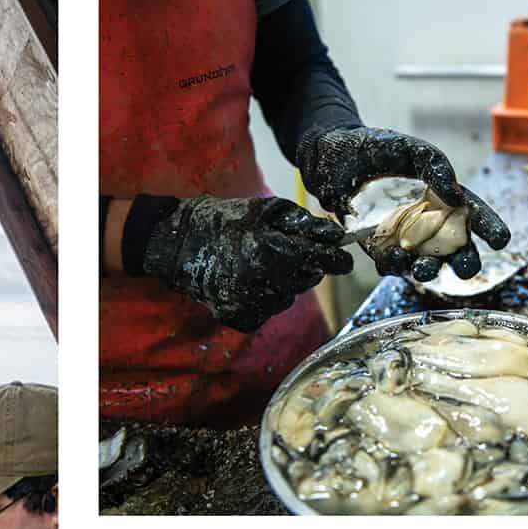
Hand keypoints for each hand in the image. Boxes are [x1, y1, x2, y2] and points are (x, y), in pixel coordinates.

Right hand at [142, 196, 352, 332]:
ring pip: (288, 299)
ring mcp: (249, 303)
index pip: (319, 260)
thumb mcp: (266, 211)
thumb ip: (303, 223)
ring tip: (261, 267)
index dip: (337, 260)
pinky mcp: (239, 317)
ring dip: (284, 285)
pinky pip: (267, 312)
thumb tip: (335, 236)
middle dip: (305, 268)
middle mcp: (262, 281)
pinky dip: (264, 300)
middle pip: (306, 281)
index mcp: (271, 251)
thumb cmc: (227, 222)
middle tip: (286, 254)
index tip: (345, 261)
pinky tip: (248, 283)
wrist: (182, 245)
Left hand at [297, 126, 509, 280]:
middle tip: (466, 266)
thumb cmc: (378, 149)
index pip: (473, 214)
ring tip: (425, 267)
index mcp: (444, 197)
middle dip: (464, 261)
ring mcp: (404, 237)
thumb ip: (437, 167)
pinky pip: (390, 263)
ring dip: (428, 269)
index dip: (489, 227)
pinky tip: (393, 257)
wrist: (333, 158)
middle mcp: (429, 221)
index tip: (501, 239)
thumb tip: (458, 197)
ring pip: (424, 262)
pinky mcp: (377, 247)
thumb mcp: (413, 150)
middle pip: (454, 248)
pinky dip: (393, 264)